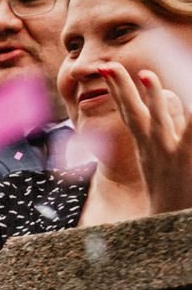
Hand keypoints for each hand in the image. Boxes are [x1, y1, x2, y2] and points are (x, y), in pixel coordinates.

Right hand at [106, 63, 191, 215]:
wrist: (174, 222)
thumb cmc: (176, 196)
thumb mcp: (164, 164)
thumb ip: (165, 136)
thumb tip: (169, 102)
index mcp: (148, 149)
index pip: (130, 113)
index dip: (120, 91)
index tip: (109, 71)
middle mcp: (153, 149)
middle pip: (133, 113)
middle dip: (120, 89)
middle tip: (106, 67)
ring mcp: (169, 153)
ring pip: (157, 119)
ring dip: (152, 96)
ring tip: (146, 75)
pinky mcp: (185, 156)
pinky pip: (188, 126)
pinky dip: (187, 112)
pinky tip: (188, 95)